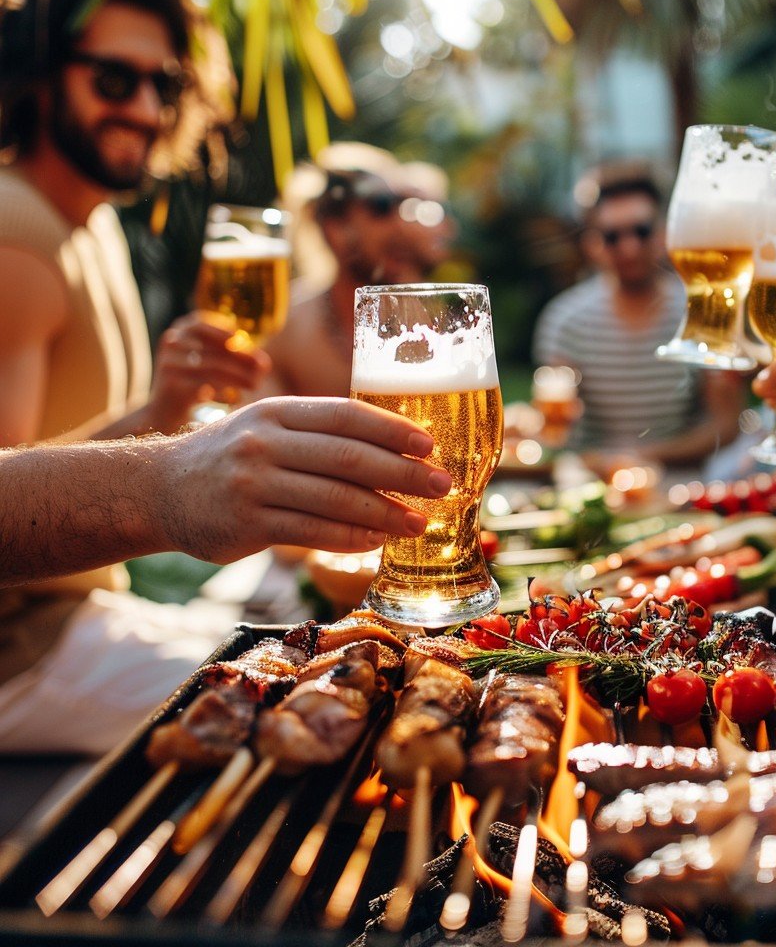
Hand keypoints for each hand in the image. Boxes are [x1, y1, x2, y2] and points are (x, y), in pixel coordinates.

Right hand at [147, 313, 271, 430]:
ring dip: (238, 376)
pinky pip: (204, 386)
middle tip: (263, 367)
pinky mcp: (171, 386)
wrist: (163, 411)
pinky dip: (223, 392)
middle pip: (212, 349)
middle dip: (241, 358)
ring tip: (255, 384)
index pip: (200, 325)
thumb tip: (264, 364)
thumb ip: (233, 357)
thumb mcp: (209, 363)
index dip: (222, 331)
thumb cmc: (193, 383)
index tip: (241, 338)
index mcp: (178, 332)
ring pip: (211, 367)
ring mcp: (168, 364)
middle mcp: (171, 344)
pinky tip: (235, 399)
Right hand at [152, 397, 452, 561]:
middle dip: (402, 473)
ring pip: (335, 499)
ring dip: (385, 512)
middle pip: (348, 457)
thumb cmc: (231, 456)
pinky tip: (376, 541)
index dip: (392, 430)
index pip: (347, 416)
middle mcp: (266, 442)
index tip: (429, 445)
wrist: (157, 488)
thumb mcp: (267, 425)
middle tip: (441, 485)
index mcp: (278, 411)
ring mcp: (254, 484)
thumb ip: (319, 432)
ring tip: (419, 522)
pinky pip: (311, 531)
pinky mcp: (247, 525)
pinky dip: (349, 537)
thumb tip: (394, 448)